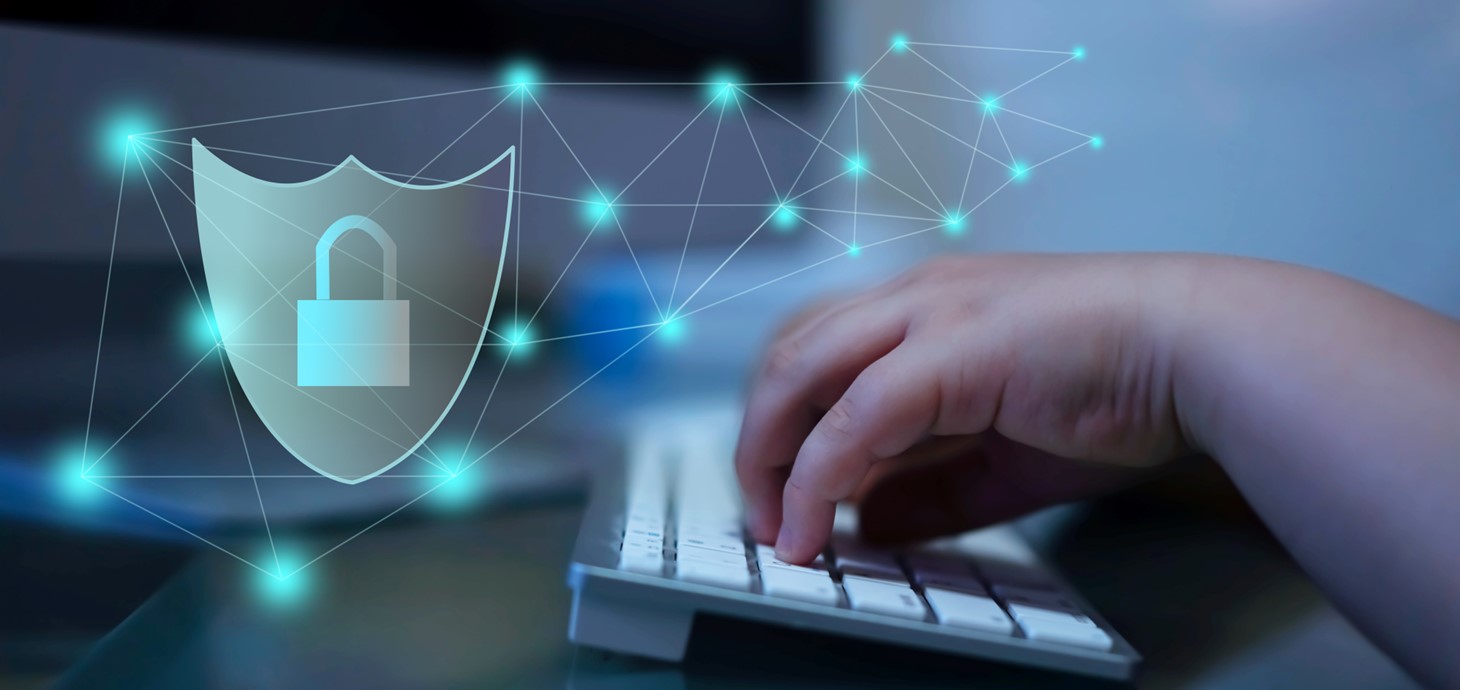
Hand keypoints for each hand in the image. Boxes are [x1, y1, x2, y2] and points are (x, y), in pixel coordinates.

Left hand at [735, 254, 1197, 562]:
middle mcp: (915, 296)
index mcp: (925, 305)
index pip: (815, 351)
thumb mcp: (1003, 458)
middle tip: (763, 516)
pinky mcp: (953, 348)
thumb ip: (934, 489)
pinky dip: (819, 477)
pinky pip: (856, 418)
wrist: (1201, 352)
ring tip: (777, 528)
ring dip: (771, 456)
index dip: (783, 424)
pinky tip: (816, 529)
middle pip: (790, 357)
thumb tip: (870, 523)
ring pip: (803, 374)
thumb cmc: (1120, 391)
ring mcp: (930, 312)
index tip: (780, 494)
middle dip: (759, 440)